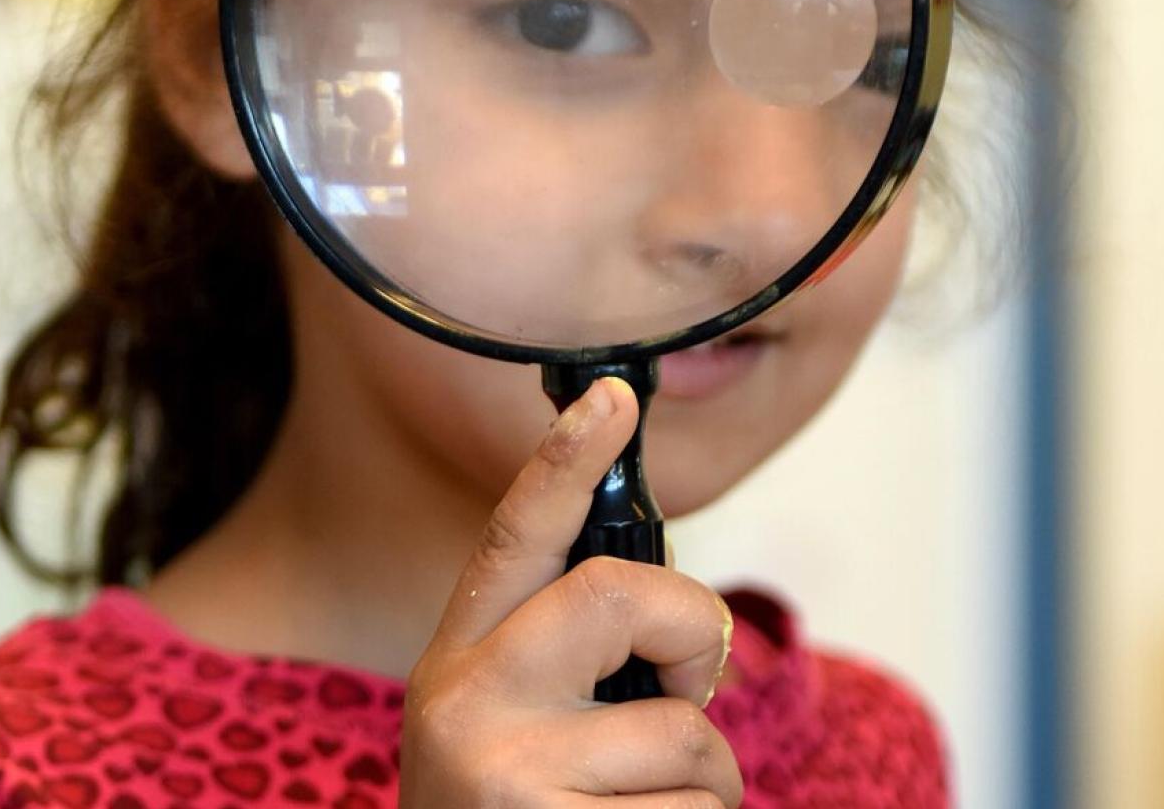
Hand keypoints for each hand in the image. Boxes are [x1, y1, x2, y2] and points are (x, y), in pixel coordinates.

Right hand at [399, 378, 740, 807]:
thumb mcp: (514, 735)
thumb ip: (569, 668)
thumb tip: (674, 624)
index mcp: (459, 664)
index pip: (513, 538)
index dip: (564, 460)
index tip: (613, 395)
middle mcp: (464, 706)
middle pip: (617, 595)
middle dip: (690, 632)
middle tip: (689, 691)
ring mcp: (504, 777)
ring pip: (687, 739)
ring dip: (705, 791)